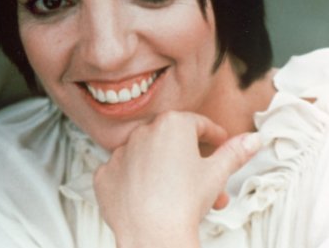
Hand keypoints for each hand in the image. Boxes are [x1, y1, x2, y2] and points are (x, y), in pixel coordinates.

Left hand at [93, 111, 261, 247]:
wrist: (152, 233)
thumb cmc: (185, 201)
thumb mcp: (217, 174)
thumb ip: (235, 152)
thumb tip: (253, 138)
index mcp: (171, 125)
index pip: (198, 124)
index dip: (214, 136)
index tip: (220, 144)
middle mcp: (141, 132)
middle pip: (172, 143)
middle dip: (192, 161)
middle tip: (209, 184)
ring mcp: (119, 153)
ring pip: (147, 157)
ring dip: (163, 170)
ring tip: (182, 197)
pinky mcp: (104, 174)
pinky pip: (123, 173)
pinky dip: (135, 183)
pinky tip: (149, 198)